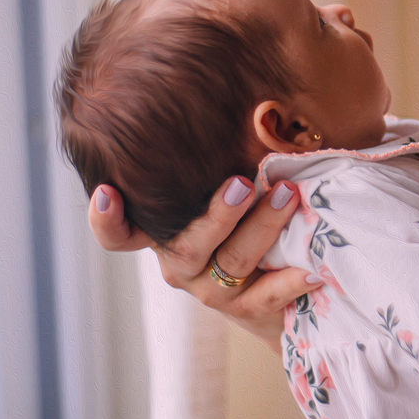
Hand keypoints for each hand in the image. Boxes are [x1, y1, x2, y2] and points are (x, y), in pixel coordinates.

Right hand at [88, 177, 323, 350]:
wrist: (285, 289)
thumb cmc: (254, 222)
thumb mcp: (236, 191)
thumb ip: (231, 160)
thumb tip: (259, 106)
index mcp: (168, 233)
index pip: (120, 235)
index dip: (106, 220)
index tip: (107, 191)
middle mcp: (181, 265)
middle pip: (186, 246)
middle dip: (217, 213)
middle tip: (243, 182)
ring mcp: (211, 291)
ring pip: (231, 261)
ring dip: (262, 227)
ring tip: (288, 196)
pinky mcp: (246, 312)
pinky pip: (266, 296)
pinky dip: (289, 280)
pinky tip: (312, 266)